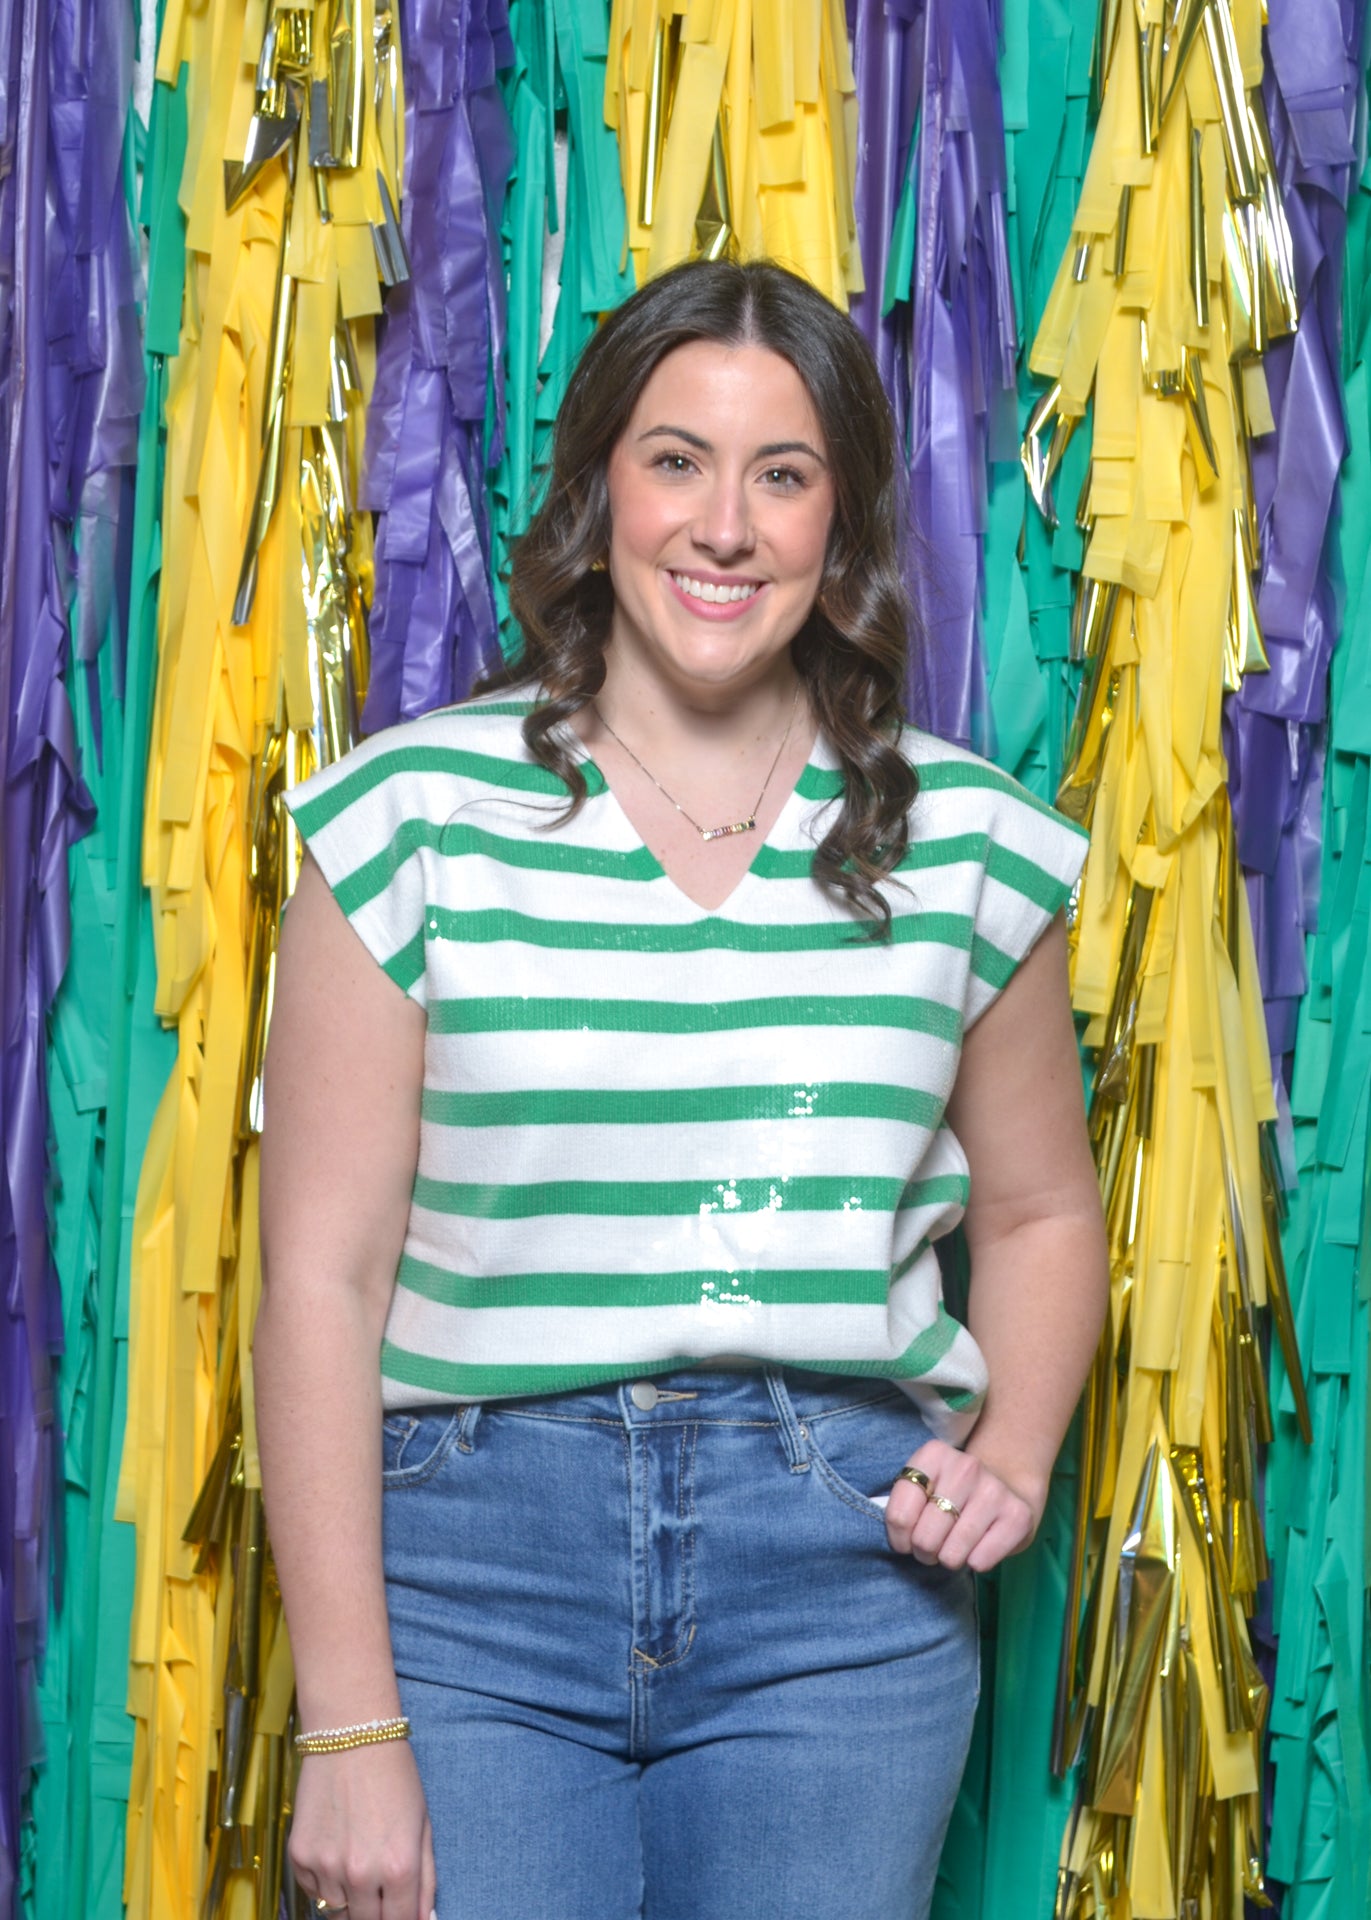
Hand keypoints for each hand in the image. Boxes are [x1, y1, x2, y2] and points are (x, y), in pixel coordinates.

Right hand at [289, 1738, 435, 1919]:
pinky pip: (313, 1893)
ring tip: (358, 1860)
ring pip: (338, 1913)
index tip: (401, 1911)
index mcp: (399, 1868)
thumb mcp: (422, 1825)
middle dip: (378, 1913)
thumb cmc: (394, 1777)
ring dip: (350, 1900)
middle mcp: (361, 1875)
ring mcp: (326, 1868)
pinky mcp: (299, 1858)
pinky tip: (336, 1851)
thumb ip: (426, 1879)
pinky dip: (325, 1884)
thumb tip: (424, 1919)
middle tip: (380, 1889)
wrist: (350, 1736)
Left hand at [884, 1440, 1043, 1572]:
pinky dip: (975, 1562)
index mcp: (933, 1455)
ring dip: (949, 1559)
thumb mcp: (924, 1486)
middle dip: (924, 1552)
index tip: (907, 1540)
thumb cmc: (953, 1493)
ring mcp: (994, 1490)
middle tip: (933, 1546)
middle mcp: (966, 1468)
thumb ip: (904, 1506)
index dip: (899, 1539)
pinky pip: (980, 1562)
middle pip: (925, 1539)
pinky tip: (979, 1545)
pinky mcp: (1018, 1516)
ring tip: (954, 1546)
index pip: (899, 1516)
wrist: (1007, 1485)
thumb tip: (900, 1542)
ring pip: (952, 1554)